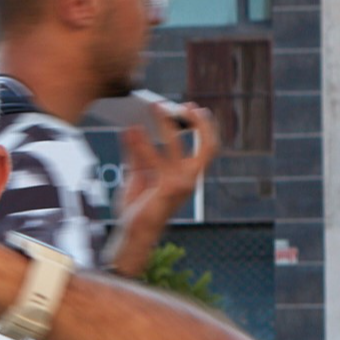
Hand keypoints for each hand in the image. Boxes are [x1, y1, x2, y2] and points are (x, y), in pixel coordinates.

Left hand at [108, 102, 219, 276]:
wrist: (135, 233)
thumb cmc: (138, 208)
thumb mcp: (139, 175)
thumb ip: (138, 153)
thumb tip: (133, 127)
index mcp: (189, 177)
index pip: (207, 149)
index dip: (205, 128)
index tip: (192, 108)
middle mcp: (190, 180)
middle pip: (208, 146)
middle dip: (199, 124)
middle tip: (185, 105)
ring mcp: (181, 184)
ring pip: (177, 145)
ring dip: (165, 123)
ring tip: (153, 107)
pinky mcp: (167, 188)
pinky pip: (154, 157)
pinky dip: (142, 141)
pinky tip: (131, 130)